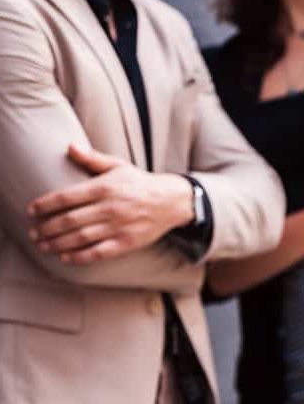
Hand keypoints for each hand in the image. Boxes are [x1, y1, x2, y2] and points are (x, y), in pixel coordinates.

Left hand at [27, 144, 193, 263]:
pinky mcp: (126, 242)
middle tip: (33, 232)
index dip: (45, 205)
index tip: (32, 210)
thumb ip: (92, 158)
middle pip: (69, 220)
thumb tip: (70, 147)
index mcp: (105, 187)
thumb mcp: (118, 166)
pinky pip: (97, 252)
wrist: (172, 201)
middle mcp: (110, 207)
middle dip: (46, 228)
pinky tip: (64, 257)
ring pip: (80, 238)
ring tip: (42, 245)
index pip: (66, 197)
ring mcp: (118, 226)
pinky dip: (78, 256)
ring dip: (56, 243)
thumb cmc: (140, 183)